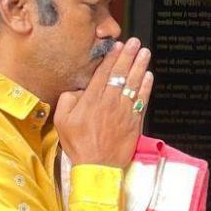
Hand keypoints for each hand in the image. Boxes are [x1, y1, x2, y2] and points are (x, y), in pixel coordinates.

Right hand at [54, 38, 153, 169]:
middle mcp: (109, 103)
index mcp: (91, 100)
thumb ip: (67, 100)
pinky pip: (142, 100)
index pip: (104, 73)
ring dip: (140, 67)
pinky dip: (146, 87)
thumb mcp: (62, 122)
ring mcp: (124, 112)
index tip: (118, 46)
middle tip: (136, 43)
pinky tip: (149, 76)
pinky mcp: (135, 122)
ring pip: (133, 84)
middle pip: (121, 74)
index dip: (112, 58)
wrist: (97, 167)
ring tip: (145, 53)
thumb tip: (77, 89)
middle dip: (129, 56)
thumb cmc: (78, 145)